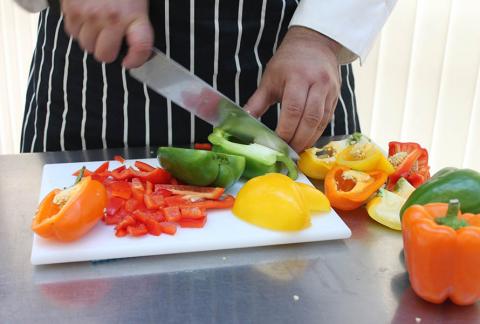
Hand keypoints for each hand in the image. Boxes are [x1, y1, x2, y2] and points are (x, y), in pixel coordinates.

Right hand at [61, 0, 152, 67]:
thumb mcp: (137, 0)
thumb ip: (137, 22)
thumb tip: (135, 47)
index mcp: (135, 14)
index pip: (141, 47)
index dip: (136, 60)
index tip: (130, 61)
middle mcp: (112, 17)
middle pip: (105, 54)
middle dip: (108, 51)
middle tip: (110, 41)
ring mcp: (89, 14)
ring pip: (87, 46)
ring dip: (91, 40)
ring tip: (97, 26)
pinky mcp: (70, 9)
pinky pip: (72, 33)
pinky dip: (78, 29)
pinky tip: (85, 18)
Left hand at [246, 26, 340, 152]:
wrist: (315, 42)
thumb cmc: (288, 61)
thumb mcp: (269, 79)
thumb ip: (257, 102)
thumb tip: (243, 121)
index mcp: (298, 77)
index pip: (293, 110)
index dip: (285, 130)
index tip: (276, 143)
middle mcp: (317, 83)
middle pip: (309, 119)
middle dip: (298, 139)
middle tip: (287, 153)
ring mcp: (330, 90)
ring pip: (321, 122)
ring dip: (308, 140)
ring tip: (296, 151)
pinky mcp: (336, 96)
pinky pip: (327, 119)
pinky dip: (316, 133)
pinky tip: (306, 141)